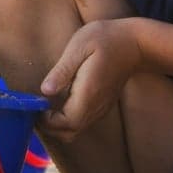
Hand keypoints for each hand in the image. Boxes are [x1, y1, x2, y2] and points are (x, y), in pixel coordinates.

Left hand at [39, 18, 138, 135]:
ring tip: (45, 105)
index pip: (66, 123)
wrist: (136, 43)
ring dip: (57, 124)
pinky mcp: (102, 105)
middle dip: (49, 127)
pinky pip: (82, 122)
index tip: (36, 105)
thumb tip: (45, 91)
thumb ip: (62, 71)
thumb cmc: (106, 39)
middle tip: (36, 108)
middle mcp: (96, 106)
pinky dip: (67, 119)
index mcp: (88, 93)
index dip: (47, 121)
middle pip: (69, 133)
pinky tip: (59, 102)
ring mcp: (101, 108)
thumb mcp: (80, 46)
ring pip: (75, 130)